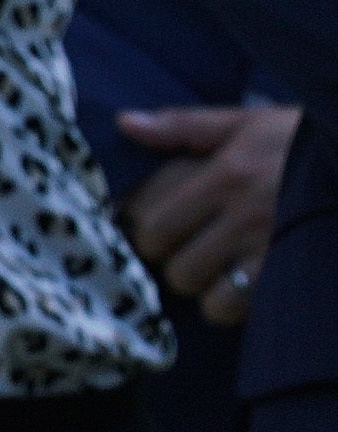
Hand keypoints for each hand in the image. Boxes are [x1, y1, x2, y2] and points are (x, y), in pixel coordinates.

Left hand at [121, 101, 301, 316]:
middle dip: (175, 263)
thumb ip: (184, 125)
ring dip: (205, 288)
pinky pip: (243, 308)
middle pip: (177, 266)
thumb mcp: (248, 123)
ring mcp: (274, 250)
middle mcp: (247, 217)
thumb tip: (126, 123)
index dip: (149, 233)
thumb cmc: (304, 142)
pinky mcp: (296, 273)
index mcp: (227, 176)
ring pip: (206, 295)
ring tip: (216, 270)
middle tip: (189, 250)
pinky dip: (235, 305)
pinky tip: (243, 287)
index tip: (158, 228)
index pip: (155, 223)